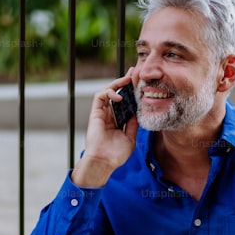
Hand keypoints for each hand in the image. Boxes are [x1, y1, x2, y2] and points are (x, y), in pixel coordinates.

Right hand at [72, 69, 139, 188]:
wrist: (104, 162)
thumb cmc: (116, 154)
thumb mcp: (130, 138)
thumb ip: (133, 124)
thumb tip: (138, 112)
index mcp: (118, 121)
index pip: (125, 102)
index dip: (131, 92)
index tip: (140, 84)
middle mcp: (109, 115)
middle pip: (117, 93)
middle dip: (124, 82)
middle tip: (133, 72)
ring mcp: (102, 114)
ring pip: (108, 92)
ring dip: (117, 83)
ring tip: (128, 79)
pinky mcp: (95, 113)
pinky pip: (100, 97)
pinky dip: (109, 93)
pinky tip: (119, 95)